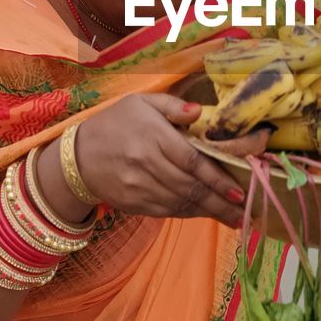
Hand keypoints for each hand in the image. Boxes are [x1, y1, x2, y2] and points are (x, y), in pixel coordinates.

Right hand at [75, 94, 267, 227]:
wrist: (77, 156)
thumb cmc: (115, 123)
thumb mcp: (140, 103)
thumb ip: (172, 106)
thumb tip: (200, 112)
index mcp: (153, 137)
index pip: (191, 161)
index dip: (217, 178)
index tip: (238, 190)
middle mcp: (147, 164)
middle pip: (190, 187)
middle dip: (220, 202)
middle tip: (244, 210)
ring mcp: (139, 187)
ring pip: (181, 203)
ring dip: (208, 212)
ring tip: (232, 217)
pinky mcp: (134, 203)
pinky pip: (167, 211)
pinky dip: (188, 213)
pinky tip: (205, 213)